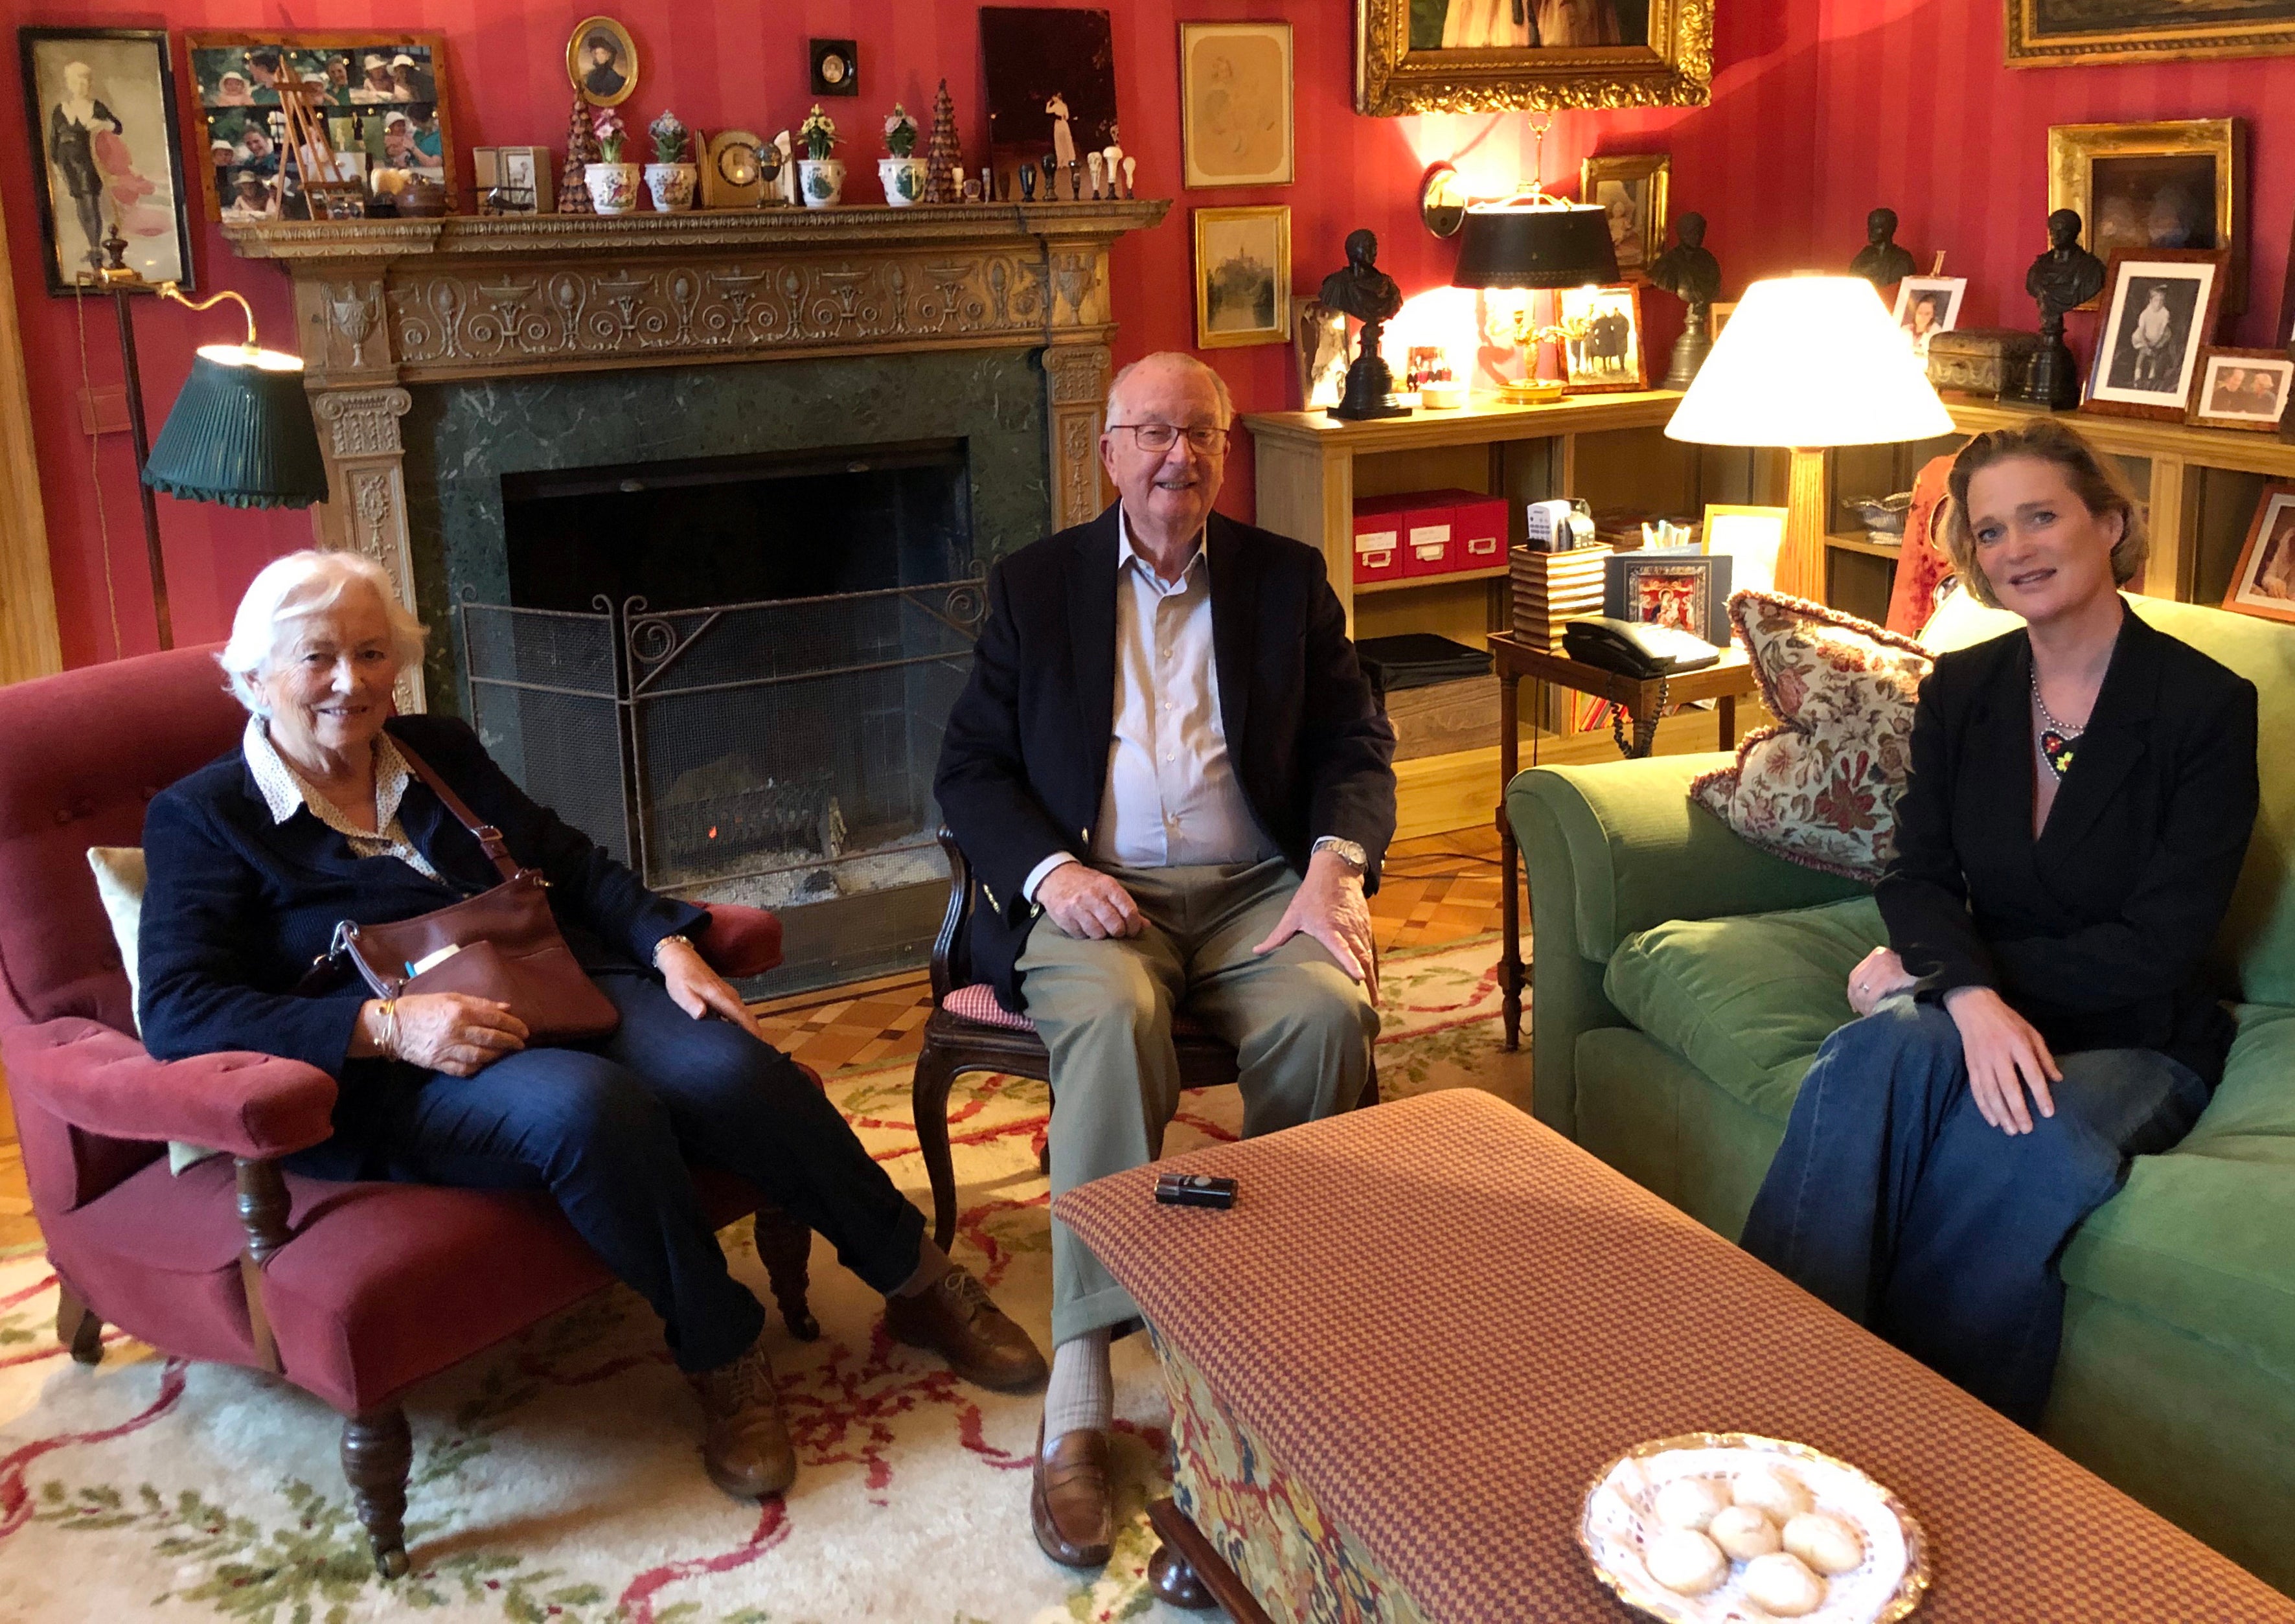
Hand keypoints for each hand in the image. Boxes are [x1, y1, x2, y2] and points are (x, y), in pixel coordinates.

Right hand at [389, 992, 528, 1076]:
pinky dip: (479, 1066)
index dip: (513, 1024)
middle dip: (511, 1041)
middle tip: (521, 1043)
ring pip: (481, 1056)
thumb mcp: (450, 997)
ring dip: (498, 1055)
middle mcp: (455, 1030)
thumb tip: (506, 1007)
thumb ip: (479, 1003)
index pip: (495, 1018)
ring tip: (508, 1052)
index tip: (524, 1030)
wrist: (392, 1026)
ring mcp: (446, 1049)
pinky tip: (486, 1062)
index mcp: (459, 1010)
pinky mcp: (438, 1064)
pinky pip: (465, 1069)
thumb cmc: (422, 1007)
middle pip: (491, 1038)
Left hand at [656, 937, 761, 1035]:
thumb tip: (702, 1014)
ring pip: (744, 1013)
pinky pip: (738, 1010)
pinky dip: (742, 1021)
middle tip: (760, 1049)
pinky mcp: (725, 994)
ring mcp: (728, 994)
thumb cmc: (680, 976)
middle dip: (755, 1032)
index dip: (752, 1030)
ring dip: (749, 1027)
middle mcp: (729, 995)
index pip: (741, 1015)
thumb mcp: (681, 991)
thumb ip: (691, 1003)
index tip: (761, 1043)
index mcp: (720, 996)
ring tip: (752, 1044)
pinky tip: (738, 1031)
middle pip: (748, 1015)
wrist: (681, 958)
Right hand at [1037, 862, 1145, 939]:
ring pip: (1098, 934)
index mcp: (1108, 885)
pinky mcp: (1064, 918)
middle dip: (1119, 933)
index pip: (1129, 911)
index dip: (1134, 925)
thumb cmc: (1087, 883)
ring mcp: (1077, 908)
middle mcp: (1092, 896)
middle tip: (1117, 932)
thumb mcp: (1108, 887)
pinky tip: (1085, 927)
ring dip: (1102, 935)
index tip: (1133, 930)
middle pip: (1115, 926)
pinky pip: (1082, 936)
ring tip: (1100, 928)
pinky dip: (1086, 935)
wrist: (1055, 877)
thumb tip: (1146, 925)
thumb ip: (1126, 905)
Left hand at [1252, 850, 1378, 1001]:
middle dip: (1368, 981)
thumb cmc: (1311, 895)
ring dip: (1373, 977)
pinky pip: (1371, 949)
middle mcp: (1348, 930)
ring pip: (1369, 955)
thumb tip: (1256, 951)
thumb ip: (1277, 936)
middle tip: (1371, 1004)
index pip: (1342, 947)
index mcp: (1329, 928)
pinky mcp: (1365, 926)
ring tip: (1374, 999)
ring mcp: (1359, 928)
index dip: (1350, 962)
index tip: (1359, 977)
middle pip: (1362, 957)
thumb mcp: (1292, 914)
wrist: (1335, 872)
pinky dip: (1373, 965)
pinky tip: (1373, 979)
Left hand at [1846, 947, 1916, 1016]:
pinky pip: (1872, 995)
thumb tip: (1864, 992)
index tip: (1855, 1005)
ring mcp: (1884, 966)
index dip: (1853, 992)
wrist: (1940, 973)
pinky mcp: (1890, 976)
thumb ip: (1881, 975)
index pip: (1856, 975)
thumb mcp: (1897, 968)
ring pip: (1863, 991)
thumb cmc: (1919, 975)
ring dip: (1864, 1006)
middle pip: (1856, 983)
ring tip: (1872, 1015)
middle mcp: (1879, 957)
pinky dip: (1871, 1006)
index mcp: (1878, 954)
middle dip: (1857, 1001)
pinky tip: (1876, 1013)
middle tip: (1863, 1013)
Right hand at [1944, 985, 2060, 1134]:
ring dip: (2001, 1113)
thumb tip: (2058, 1080)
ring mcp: (1983, 1061)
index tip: (2048, 1113)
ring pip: (1991, 1092)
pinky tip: (1993, 1120)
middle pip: (2009, 1087)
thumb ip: (2044, 1057)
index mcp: (2019, 1045)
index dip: (2041, 1095)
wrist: (1974, 1008)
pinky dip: (1984, 1107)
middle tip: (2027, 1129)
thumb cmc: (2008, 1021)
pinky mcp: (1971, 1066)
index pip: (2032, 1074)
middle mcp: (2000, 1055)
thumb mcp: (2032, 1033)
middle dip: (2018, 1110)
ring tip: (2011, 1130)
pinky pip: (1977, 1090)